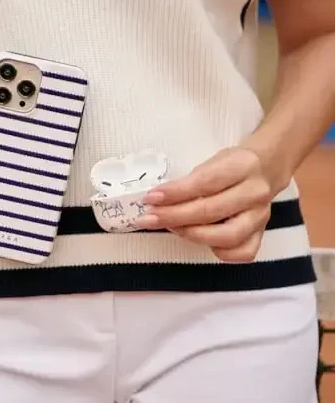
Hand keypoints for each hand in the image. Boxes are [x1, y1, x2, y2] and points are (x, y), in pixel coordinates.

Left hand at [137, 147, 282, 262]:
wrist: (266, 168)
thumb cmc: (230, 165)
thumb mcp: (211, 162)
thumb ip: (190, 181)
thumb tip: (158, 201)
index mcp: (242, 165)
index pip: (205, 182)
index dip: (175, 193)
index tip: (150, 198)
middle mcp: (255, 192)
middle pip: (211, 211)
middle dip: (174, 217)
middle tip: (149, 219)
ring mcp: (261, 216)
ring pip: (227, 236)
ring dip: (192, 235)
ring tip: (171, 228)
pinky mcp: (262, 233)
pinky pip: (242, 252)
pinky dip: (219, 251)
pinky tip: (200, 240)